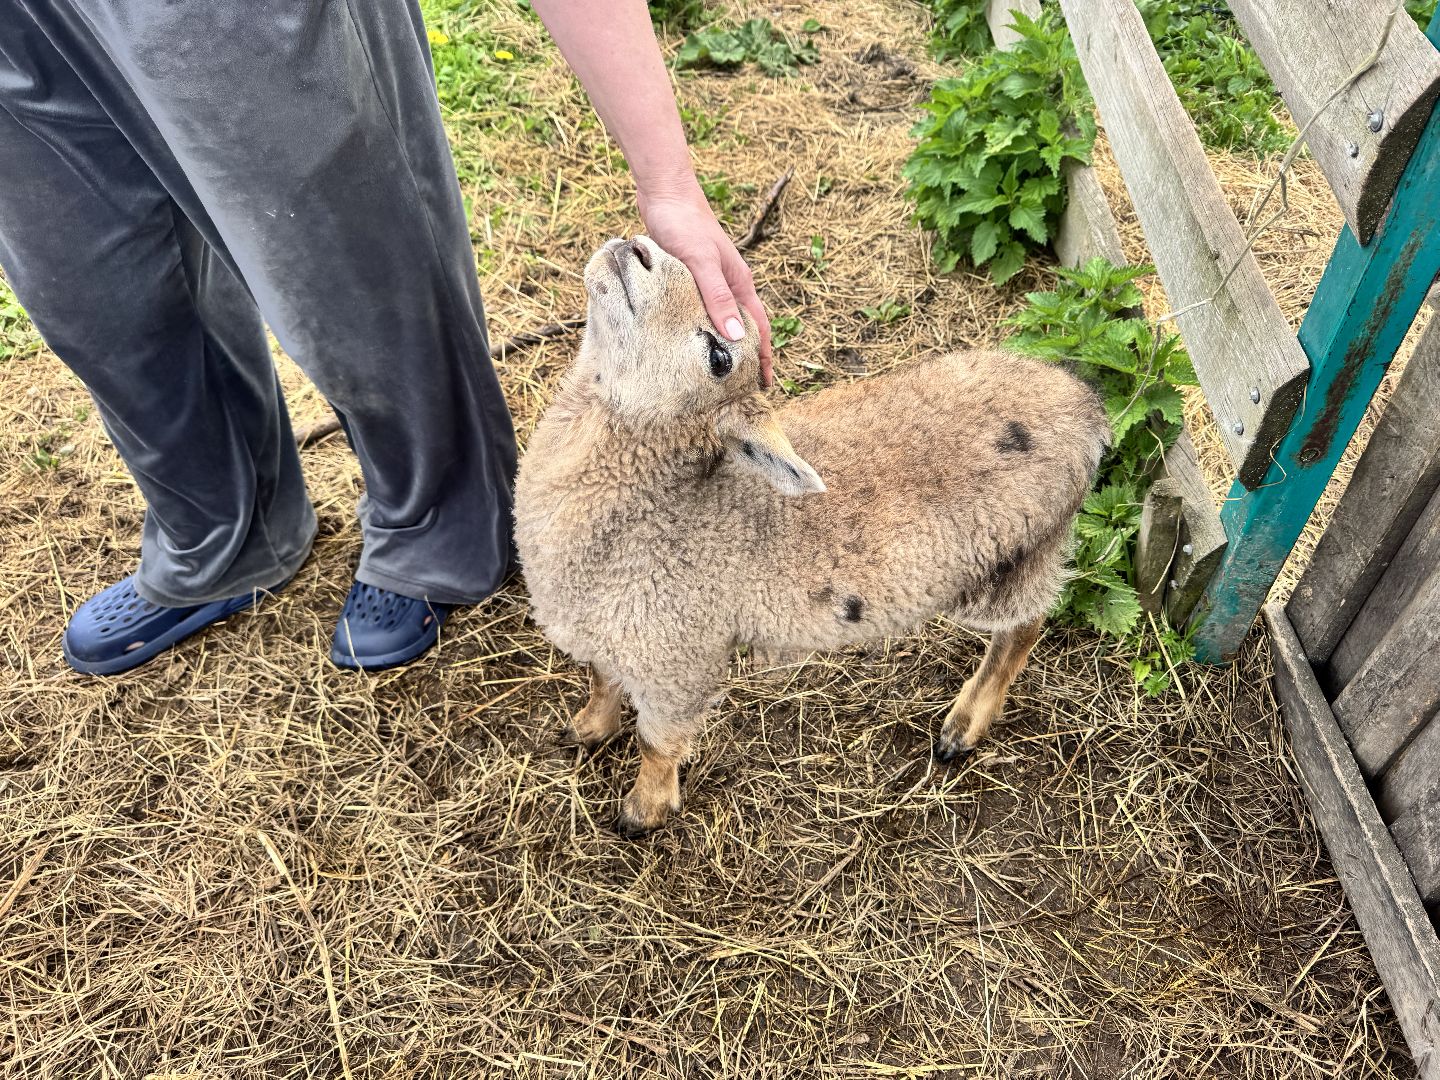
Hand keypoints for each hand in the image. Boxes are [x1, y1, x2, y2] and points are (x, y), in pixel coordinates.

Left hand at [638, 183, 772, 386]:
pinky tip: (691, 336)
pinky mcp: (691, 275)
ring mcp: (711, 279)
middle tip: (740, 385)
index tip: (763, 384)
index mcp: (739, 282)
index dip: (762, 356)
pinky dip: (703, 326)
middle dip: (746, 355)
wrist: (665, 192)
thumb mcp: (701, 263)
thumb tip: (735, 336)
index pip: (757, 328)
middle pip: (743, 326)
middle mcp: (729, 283)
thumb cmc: (684, 224)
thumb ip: (717, 297)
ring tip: (718, 368)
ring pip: (722, 318)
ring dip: (724, 342)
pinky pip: (702, 308)